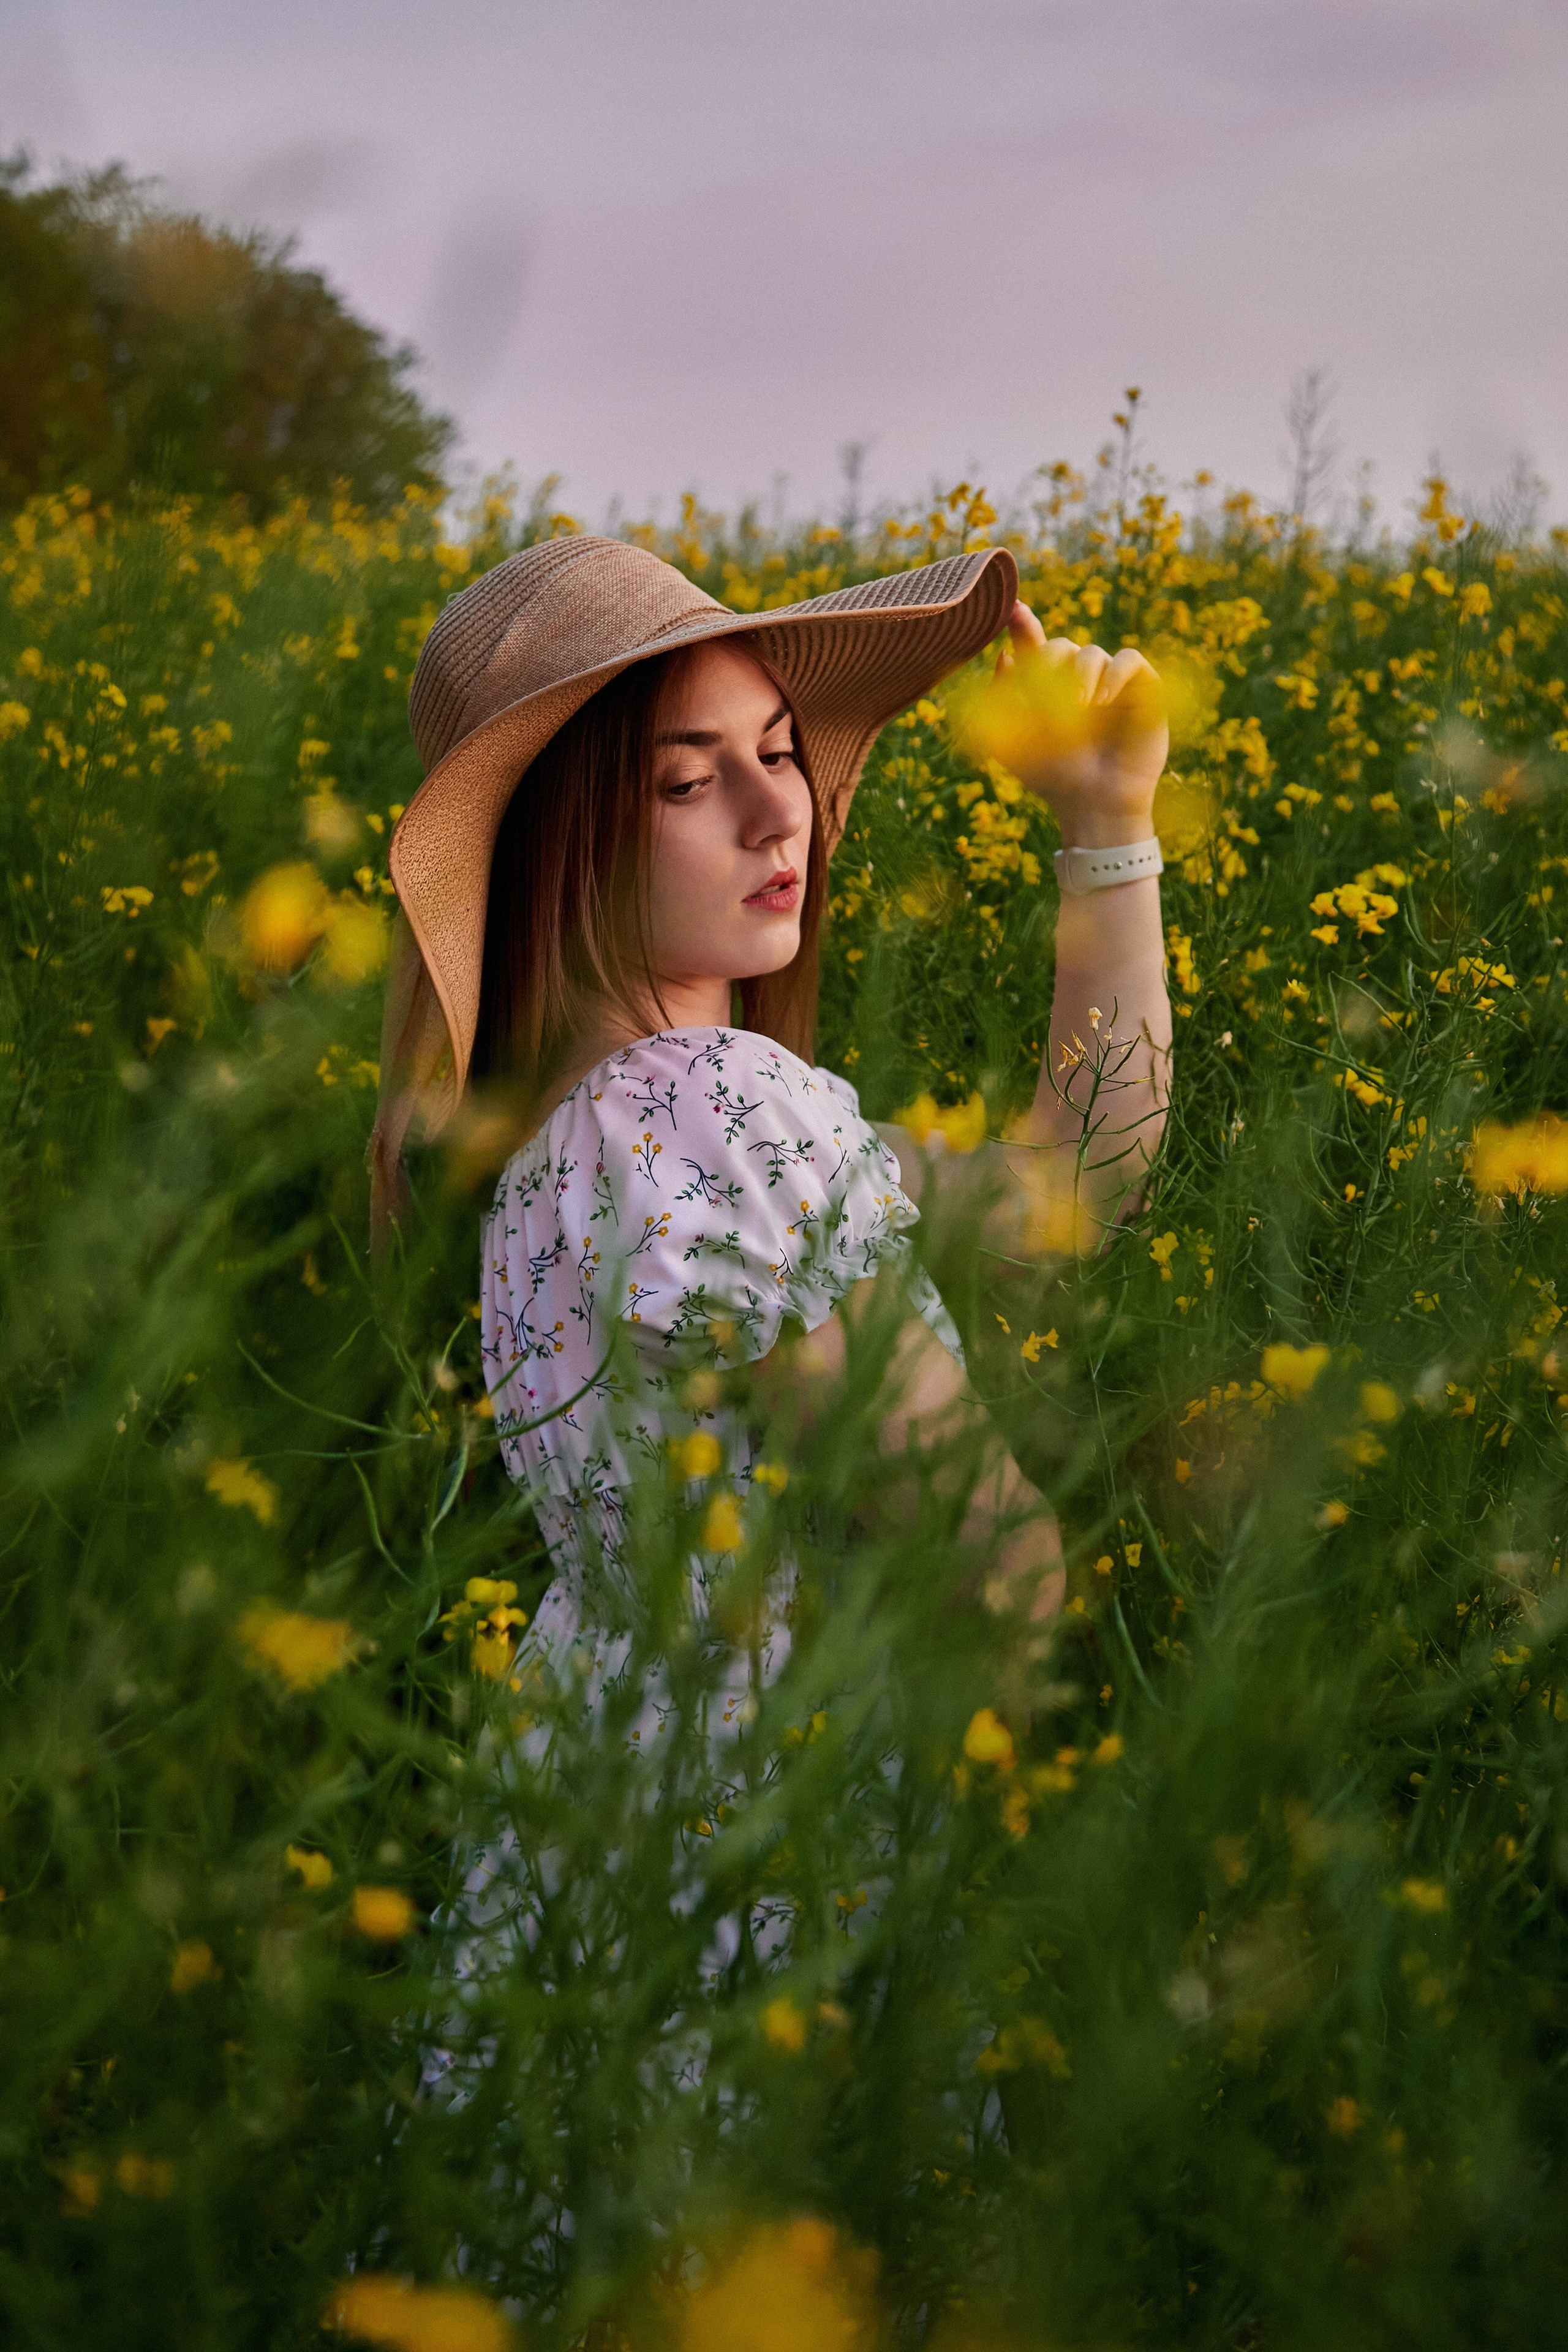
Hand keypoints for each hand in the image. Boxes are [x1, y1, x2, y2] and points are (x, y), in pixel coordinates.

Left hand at [995, 602, 1168, 849]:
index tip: (1011, 610)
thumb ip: (1003, 700)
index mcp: (1050, 688)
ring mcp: (1112, 683)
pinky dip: (1113, 674)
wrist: (1092, 806)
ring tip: (1078, 708)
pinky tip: (1101, 701)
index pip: (1035, 648)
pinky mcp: (1144, 690)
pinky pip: (1130, 660)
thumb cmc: (1053, 779)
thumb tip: (1004, 654)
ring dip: (1080, 675)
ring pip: (1093, 652)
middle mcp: (1080, 680)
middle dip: (1049, 663)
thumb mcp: (1013, 743)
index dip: (1023, 625)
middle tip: (1045, 694)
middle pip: (1062, 647)